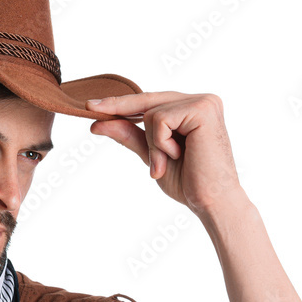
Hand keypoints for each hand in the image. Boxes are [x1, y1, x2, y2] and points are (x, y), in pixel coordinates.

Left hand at [86, 91, 242, 216]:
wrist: (212, 202)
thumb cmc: (189, 183)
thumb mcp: (153, 155)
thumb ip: (131, 136)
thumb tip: (99, 123)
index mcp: (192, 110)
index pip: (150, 102)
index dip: (121, 104)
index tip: (92, 105)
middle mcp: (201, 100)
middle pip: (147, 99)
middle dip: (120, 110)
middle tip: (90, 108)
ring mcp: (204, 102)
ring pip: (151, 112)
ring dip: (153, 144)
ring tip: (170, 161)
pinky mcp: (203, 108)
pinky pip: (159, 119)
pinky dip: (160, 143)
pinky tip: (178, 156)